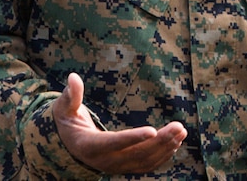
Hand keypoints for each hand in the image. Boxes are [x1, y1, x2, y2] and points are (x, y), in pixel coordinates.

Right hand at [53, 73, 186, 173]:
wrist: (70, 146)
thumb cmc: (68, 121)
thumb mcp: (65, 108)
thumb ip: (71, 95)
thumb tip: (73, 77)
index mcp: (89, 145)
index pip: (114, 142)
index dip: (133, 137)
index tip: (153, 129)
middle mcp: (104, 161)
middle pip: (135, 153)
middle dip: (160, 141)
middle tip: (179, 126)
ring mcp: (116, 167)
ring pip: (144, 161)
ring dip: (165, 147)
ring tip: (181, 131)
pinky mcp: (125, 168)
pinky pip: (146, 166)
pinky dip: (162, 156)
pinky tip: (176, 143)